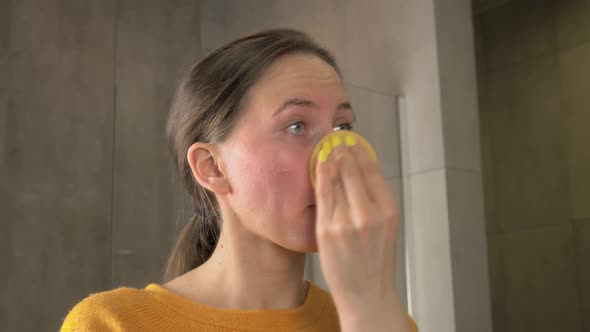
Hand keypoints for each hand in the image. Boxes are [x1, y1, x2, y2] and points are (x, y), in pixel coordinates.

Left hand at [314, 134, 409, 331]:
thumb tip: (362, 170)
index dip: (361, 152)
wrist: (366, 293)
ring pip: (336, 180)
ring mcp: (346, 222)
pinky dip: (321, 177)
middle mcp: (369, 214)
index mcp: (388, 210)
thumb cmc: (375, 259)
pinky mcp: (327, 230)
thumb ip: (376, 200)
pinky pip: (322, 196)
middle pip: (353, 171)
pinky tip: (320, 167)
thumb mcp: (386, 226)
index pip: (372, 171)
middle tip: (337, 139)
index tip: (353, 141)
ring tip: (328, 148)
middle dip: (344, 152)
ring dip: (330, 160)